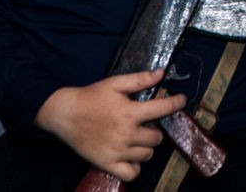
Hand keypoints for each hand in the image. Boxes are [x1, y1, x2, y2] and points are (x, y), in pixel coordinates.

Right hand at [35, 68, 186, 179]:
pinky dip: (134, 167)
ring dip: (146, 147)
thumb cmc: (90, 97)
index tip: (182, 100)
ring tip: (135, 138)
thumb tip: (161, 73)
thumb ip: (139, 79)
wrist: (64, 114)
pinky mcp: (106, 163)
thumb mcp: (115, 83)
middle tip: (145, 124)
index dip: (177, 103)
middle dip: (155, 130)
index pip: (164, 109)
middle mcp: (126, 134)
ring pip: (147, 155)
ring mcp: (117, 151)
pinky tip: (130, 156)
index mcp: (130, 112)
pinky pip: (131, 173)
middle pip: (157, 138)